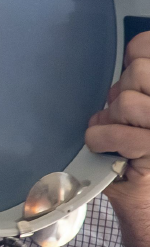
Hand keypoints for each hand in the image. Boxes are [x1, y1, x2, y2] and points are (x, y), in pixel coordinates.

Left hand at [88, 33, 149, 222]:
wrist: (149, 199)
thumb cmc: (139, 151)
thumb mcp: (138, 109)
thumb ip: (136, 82)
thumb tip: (129, 56)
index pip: (148, 47)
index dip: (138, 52)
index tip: (132, 64)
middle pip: (138, 72)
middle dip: (121, 93)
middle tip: (125, 116)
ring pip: (126, 101)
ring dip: (111, 120)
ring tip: (116, 134)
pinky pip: (120, 134)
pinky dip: (102, 140)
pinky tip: (104, 147)